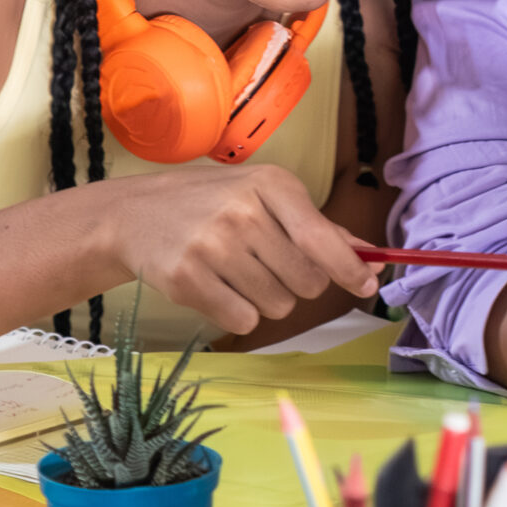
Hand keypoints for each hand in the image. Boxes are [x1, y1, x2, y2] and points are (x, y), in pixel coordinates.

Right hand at [112, 161, 380, 335]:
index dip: (350, 269)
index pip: (321, 238)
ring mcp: (211, 246)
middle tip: (271, 266)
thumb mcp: (265, 196)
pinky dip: (239, 314)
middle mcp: (242, 212)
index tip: (367, 284)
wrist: (135, 213)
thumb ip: (318, 227)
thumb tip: (371, 256)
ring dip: (268, 300)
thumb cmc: (213, 203)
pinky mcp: (186, 279)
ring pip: (278, 306)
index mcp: (270, 185)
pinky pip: (243, 321)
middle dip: (299, 285)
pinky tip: (219, 288)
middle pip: (307, 282)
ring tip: (239, 273)